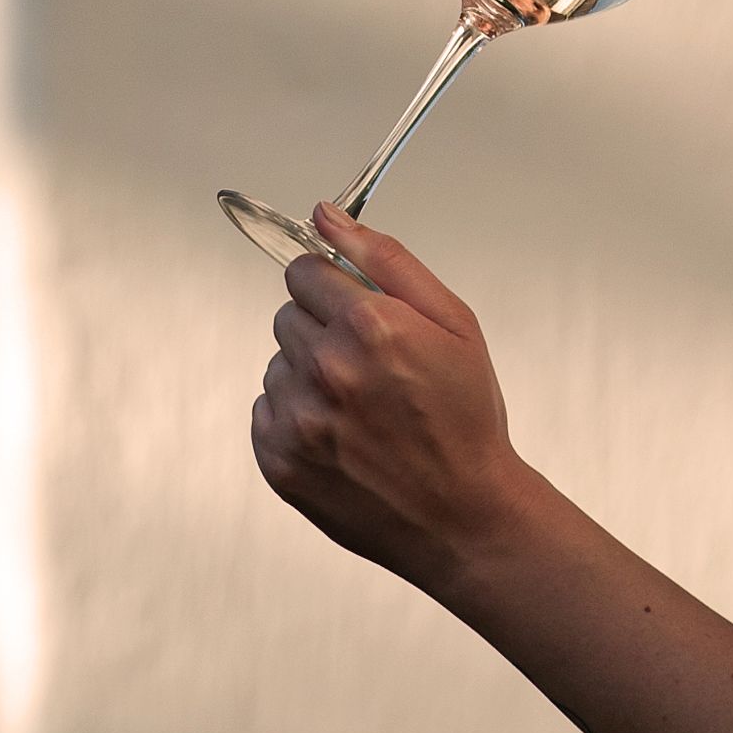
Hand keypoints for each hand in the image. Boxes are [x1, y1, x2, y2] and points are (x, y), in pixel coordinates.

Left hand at [250, 206, 536, 593]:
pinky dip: (296, 419)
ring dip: (310, 377)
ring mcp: (297, 419)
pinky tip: (342, 438)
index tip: (356, 311)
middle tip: (372, 369)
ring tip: (361, 410)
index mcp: (369, 326)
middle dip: (324, 331)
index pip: (304, 270)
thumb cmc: (466, 420)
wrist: (464, 518)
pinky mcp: (278, 461)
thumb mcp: (453, 323)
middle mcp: (326, 369)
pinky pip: (267, 411)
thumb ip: (386, 259)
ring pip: (278, 365)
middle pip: (288, 315)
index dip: (334, 289)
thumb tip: (326, 215)